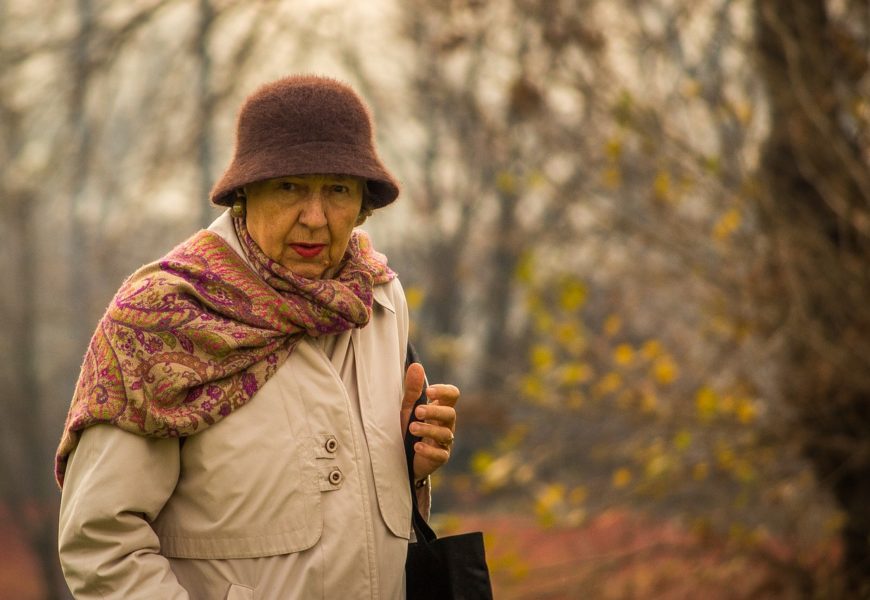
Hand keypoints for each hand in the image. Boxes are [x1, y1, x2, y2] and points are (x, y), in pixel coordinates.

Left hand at [400, 362, 458, 482]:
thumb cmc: (407, 428)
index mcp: (440, 407)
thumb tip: (416, 365)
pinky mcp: (440, 458)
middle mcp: (446, 424)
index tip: (428, 391)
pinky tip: (417, 447)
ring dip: (429, 430)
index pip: (452, 395)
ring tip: (412, 428)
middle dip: (435, 412)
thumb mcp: (407, 408)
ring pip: (446, 434)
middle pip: (451, 413)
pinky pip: (441, 454)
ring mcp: (445, 442)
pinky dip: (429, 451)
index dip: (443, 391)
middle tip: (417, 412)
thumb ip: (412, 389)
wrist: (401, 456)